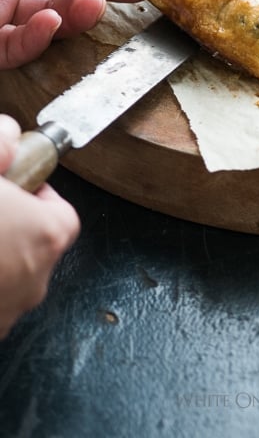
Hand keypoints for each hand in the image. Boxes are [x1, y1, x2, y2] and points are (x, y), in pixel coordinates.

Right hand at [0, 114, 79, 338]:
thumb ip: (0, 143)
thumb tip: (9, 137)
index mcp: (45, 235)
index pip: (60, 213)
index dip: (37, 197)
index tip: (13, 188)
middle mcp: (35, 279)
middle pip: (35, 246)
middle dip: (10, 228)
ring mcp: (7, 313)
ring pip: (8, 277)